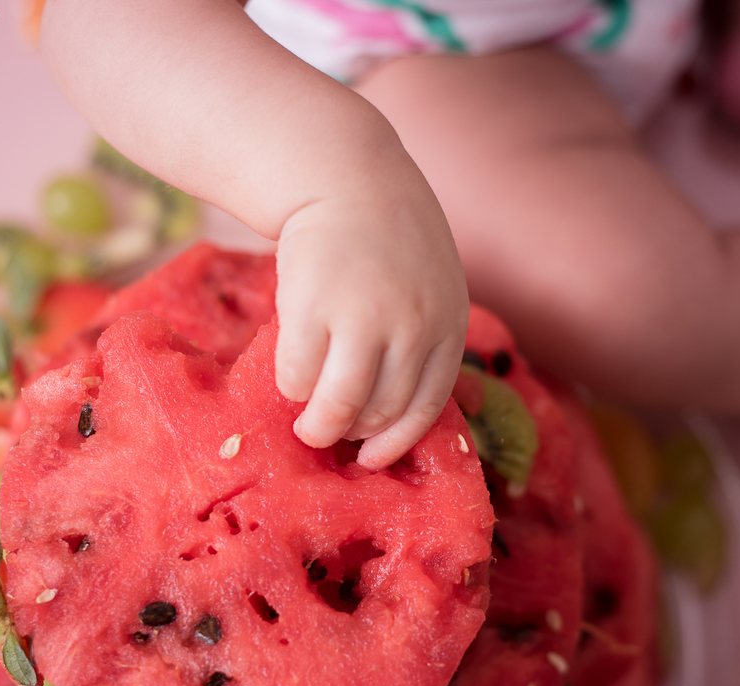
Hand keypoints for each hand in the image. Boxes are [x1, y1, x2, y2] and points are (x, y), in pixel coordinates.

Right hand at [274, 183, 467, 469]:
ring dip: (319, 426)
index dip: (396, 441)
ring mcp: (364, 317)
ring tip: (307, 426)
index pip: (427, 406)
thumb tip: (394, 411)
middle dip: (353, 433)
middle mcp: (413, 325)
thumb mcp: (432, 283)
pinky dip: (292, 386)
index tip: (372, 457)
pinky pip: (298, 374)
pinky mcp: (313, 307)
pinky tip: (291, 376)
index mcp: (448, 323)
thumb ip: (426, 335)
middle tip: (331, 432)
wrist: (344, 174)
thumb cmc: (386, 236)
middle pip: (381, 410)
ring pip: (340, 405)